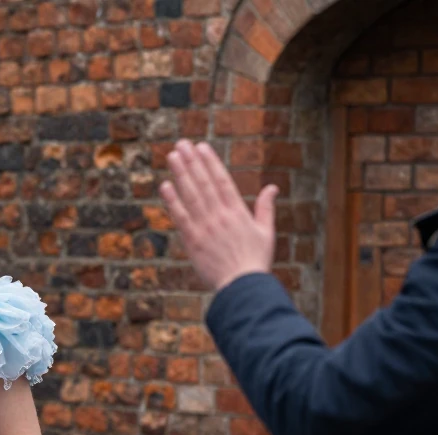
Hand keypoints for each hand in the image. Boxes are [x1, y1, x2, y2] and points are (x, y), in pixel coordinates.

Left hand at [160, 140, 277, 291]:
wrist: (242, 287)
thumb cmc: (255, 261)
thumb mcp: (266, 232)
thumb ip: (266, 208)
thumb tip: (273, 187)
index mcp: (238, 212)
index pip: (222, 180)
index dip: (210, 162)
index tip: (201, 147)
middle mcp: (220, 216)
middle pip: (203, 183)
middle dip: (192, 162)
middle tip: (181, 144)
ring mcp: (205, 227)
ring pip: (191, 195)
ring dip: (181, 174)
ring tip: (172, 156)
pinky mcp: (192, 241)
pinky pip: (180, 217)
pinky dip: (172, 200)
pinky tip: (165, 185)